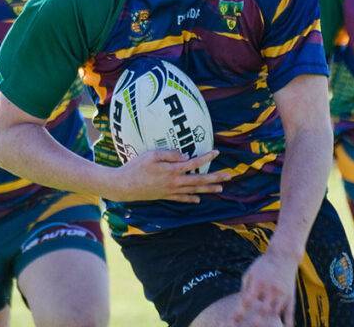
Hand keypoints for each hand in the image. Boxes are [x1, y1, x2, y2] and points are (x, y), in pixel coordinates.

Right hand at [107, 149, 230, 202]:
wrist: (124, 186)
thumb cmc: (136, 167)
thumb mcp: (151, 155)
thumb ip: (169, 154)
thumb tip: (185, 156)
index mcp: (172, 170)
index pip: (194, 164)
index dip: (206, 158)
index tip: (217, 152)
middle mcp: (175, 182)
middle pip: (199, 180)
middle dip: (215, 177)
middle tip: (229, 175)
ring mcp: (170, 191)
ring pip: (194, 191)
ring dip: (208, 189)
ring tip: (220, 188)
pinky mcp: (164, 196)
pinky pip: (182, 199)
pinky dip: (191, 200)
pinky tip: (198, 200)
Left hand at [233, 249, 298, 326]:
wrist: (284, 255)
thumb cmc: (263, 265)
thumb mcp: (250, 272)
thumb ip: (245, 288)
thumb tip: (240, 305)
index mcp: (258, 282)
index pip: (247, 301)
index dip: (239, 313)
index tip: (232, 322)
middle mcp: (270, 289)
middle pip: (263, 310)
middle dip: (256, 322)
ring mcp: (282, 293)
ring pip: (275, 313)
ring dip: (269, 323)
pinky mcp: (291, 296)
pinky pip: (290, 313)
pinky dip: (287, 323)